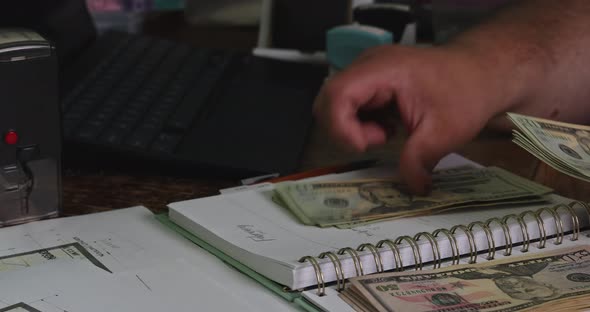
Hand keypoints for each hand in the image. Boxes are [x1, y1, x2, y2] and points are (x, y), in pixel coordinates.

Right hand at [313, 45, 512, 193]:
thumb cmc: (467, 91)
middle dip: (344, 130)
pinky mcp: (371, 80)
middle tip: (377, 141)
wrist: (481, 72)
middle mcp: (368, 65)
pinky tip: (388, 127)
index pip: (337, 94)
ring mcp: (368, 71)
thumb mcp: (445, 132)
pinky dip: (360, 123)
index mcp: (384, 69)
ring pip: (335, 104)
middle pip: (328, 99)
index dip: (341, 126)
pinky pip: (349, 104)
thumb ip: (419, 161)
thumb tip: (411, 189)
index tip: (365, 147)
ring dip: (353, 128)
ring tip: (386, 134)